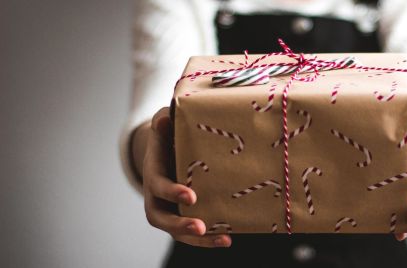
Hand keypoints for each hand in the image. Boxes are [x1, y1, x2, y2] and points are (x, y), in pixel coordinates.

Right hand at [142, 107, 231, 246]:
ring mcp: (170, 210)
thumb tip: (165, 119)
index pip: (158, 186)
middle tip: (200, 227)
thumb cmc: (169, 135)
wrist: (167, 150)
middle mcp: (157, 197)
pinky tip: (228, 239)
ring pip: (177, 232)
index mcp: (153, 173)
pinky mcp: (184, 216)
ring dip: (199, 239)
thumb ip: (164, 121)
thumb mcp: (165, 124)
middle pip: (162, 218)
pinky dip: (208, 239)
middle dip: (180, 224)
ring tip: (223, 239)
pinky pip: (192, 233)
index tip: (191, 196)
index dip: (172, 192)